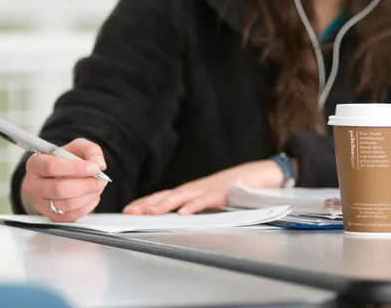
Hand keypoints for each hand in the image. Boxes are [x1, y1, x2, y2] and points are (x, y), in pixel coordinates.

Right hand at [21, 138, 108, 222]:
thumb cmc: (66, 160)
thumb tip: (99, 164)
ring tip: (97, 186)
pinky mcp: (49, 216)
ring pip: (67, 204)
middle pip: (60, 189)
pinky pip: (71, 216)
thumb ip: (90, 150)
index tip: (94, 168)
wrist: (58, 176)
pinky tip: (91, 196)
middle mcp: (33, 184)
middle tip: (101, 179)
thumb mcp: (78, 147)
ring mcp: (39, 203)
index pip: (52, 166)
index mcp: (36, 163)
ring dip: (89, 195)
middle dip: (87, 184)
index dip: (77, 168)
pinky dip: (87, 206)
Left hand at [123, 160, 286, 215]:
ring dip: (165, 205)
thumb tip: (180, 216)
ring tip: (149, 213)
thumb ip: (199, 205)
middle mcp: (198, 189)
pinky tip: (183, 213)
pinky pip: (206, 201)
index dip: (147, 202)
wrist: (262, 174)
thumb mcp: (214, 198)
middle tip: (129, 212)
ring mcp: (210, 189)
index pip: (165, 196)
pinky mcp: (224, 194)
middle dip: (148, 204)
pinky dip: (194, 206)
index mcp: (194, 191)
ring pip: (183, 197)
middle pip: (168, 195)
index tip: (129, 209)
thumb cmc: (238, 186)